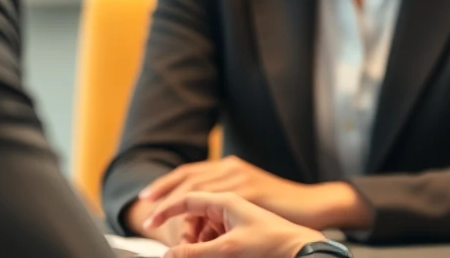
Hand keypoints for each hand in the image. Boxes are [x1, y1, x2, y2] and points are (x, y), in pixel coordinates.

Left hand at [137, 156, 366, 232]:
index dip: (165, 184)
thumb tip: (201, 219)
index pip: (190, 172)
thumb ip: (225, 204)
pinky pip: (213, 201)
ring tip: (159, 223)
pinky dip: (195, 215)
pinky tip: (187, 229)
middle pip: (187, 177)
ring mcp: (240, 177)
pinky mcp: (249, 190)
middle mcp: (232, 168)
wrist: (309, 207)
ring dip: (173, 206)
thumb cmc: (280, 209)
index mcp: (230, 168)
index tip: (145, 198)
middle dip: (162, 196)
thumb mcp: (247, 202)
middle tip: (146, 215)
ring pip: (196, 188)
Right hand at [144, 191, 324, 257]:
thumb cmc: (270, 244)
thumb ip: (195, 252)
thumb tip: (168, 255)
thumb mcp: (228, 249)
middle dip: (185, 233)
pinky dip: (209, 243)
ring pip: (203, 226)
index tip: (148, 223)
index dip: (165, 209)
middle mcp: (230, 202)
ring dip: (197, 241)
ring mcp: (235, 214)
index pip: (186, 198)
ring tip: (204, 253)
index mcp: (226, 199)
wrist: (301, 249)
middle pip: (192, 214)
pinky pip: (215, 233)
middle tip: (186, 251)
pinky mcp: (240, 227)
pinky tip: (216, 253)